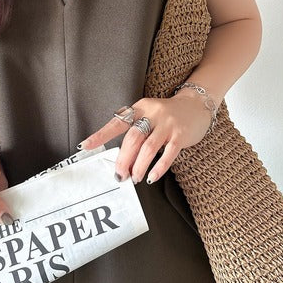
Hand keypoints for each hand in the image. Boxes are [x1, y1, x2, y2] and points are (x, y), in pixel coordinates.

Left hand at [78, 92, 212, 183]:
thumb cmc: (167, 114)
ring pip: (149, 147)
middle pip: (132, 138)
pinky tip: (152, 176)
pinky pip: (168, 153)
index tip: (85, 146)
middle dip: (123, 159)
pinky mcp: (181, 135)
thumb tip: (116, 153)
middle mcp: (152, 114)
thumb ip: (133, 126)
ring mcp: (168, 124)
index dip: (101, 135)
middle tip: (119, 175)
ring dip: (139, 165)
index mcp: (139, 108)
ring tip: (134, 177)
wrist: (196, 105)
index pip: (116, 123)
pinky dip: (159, 167)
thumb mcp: (147, 112)